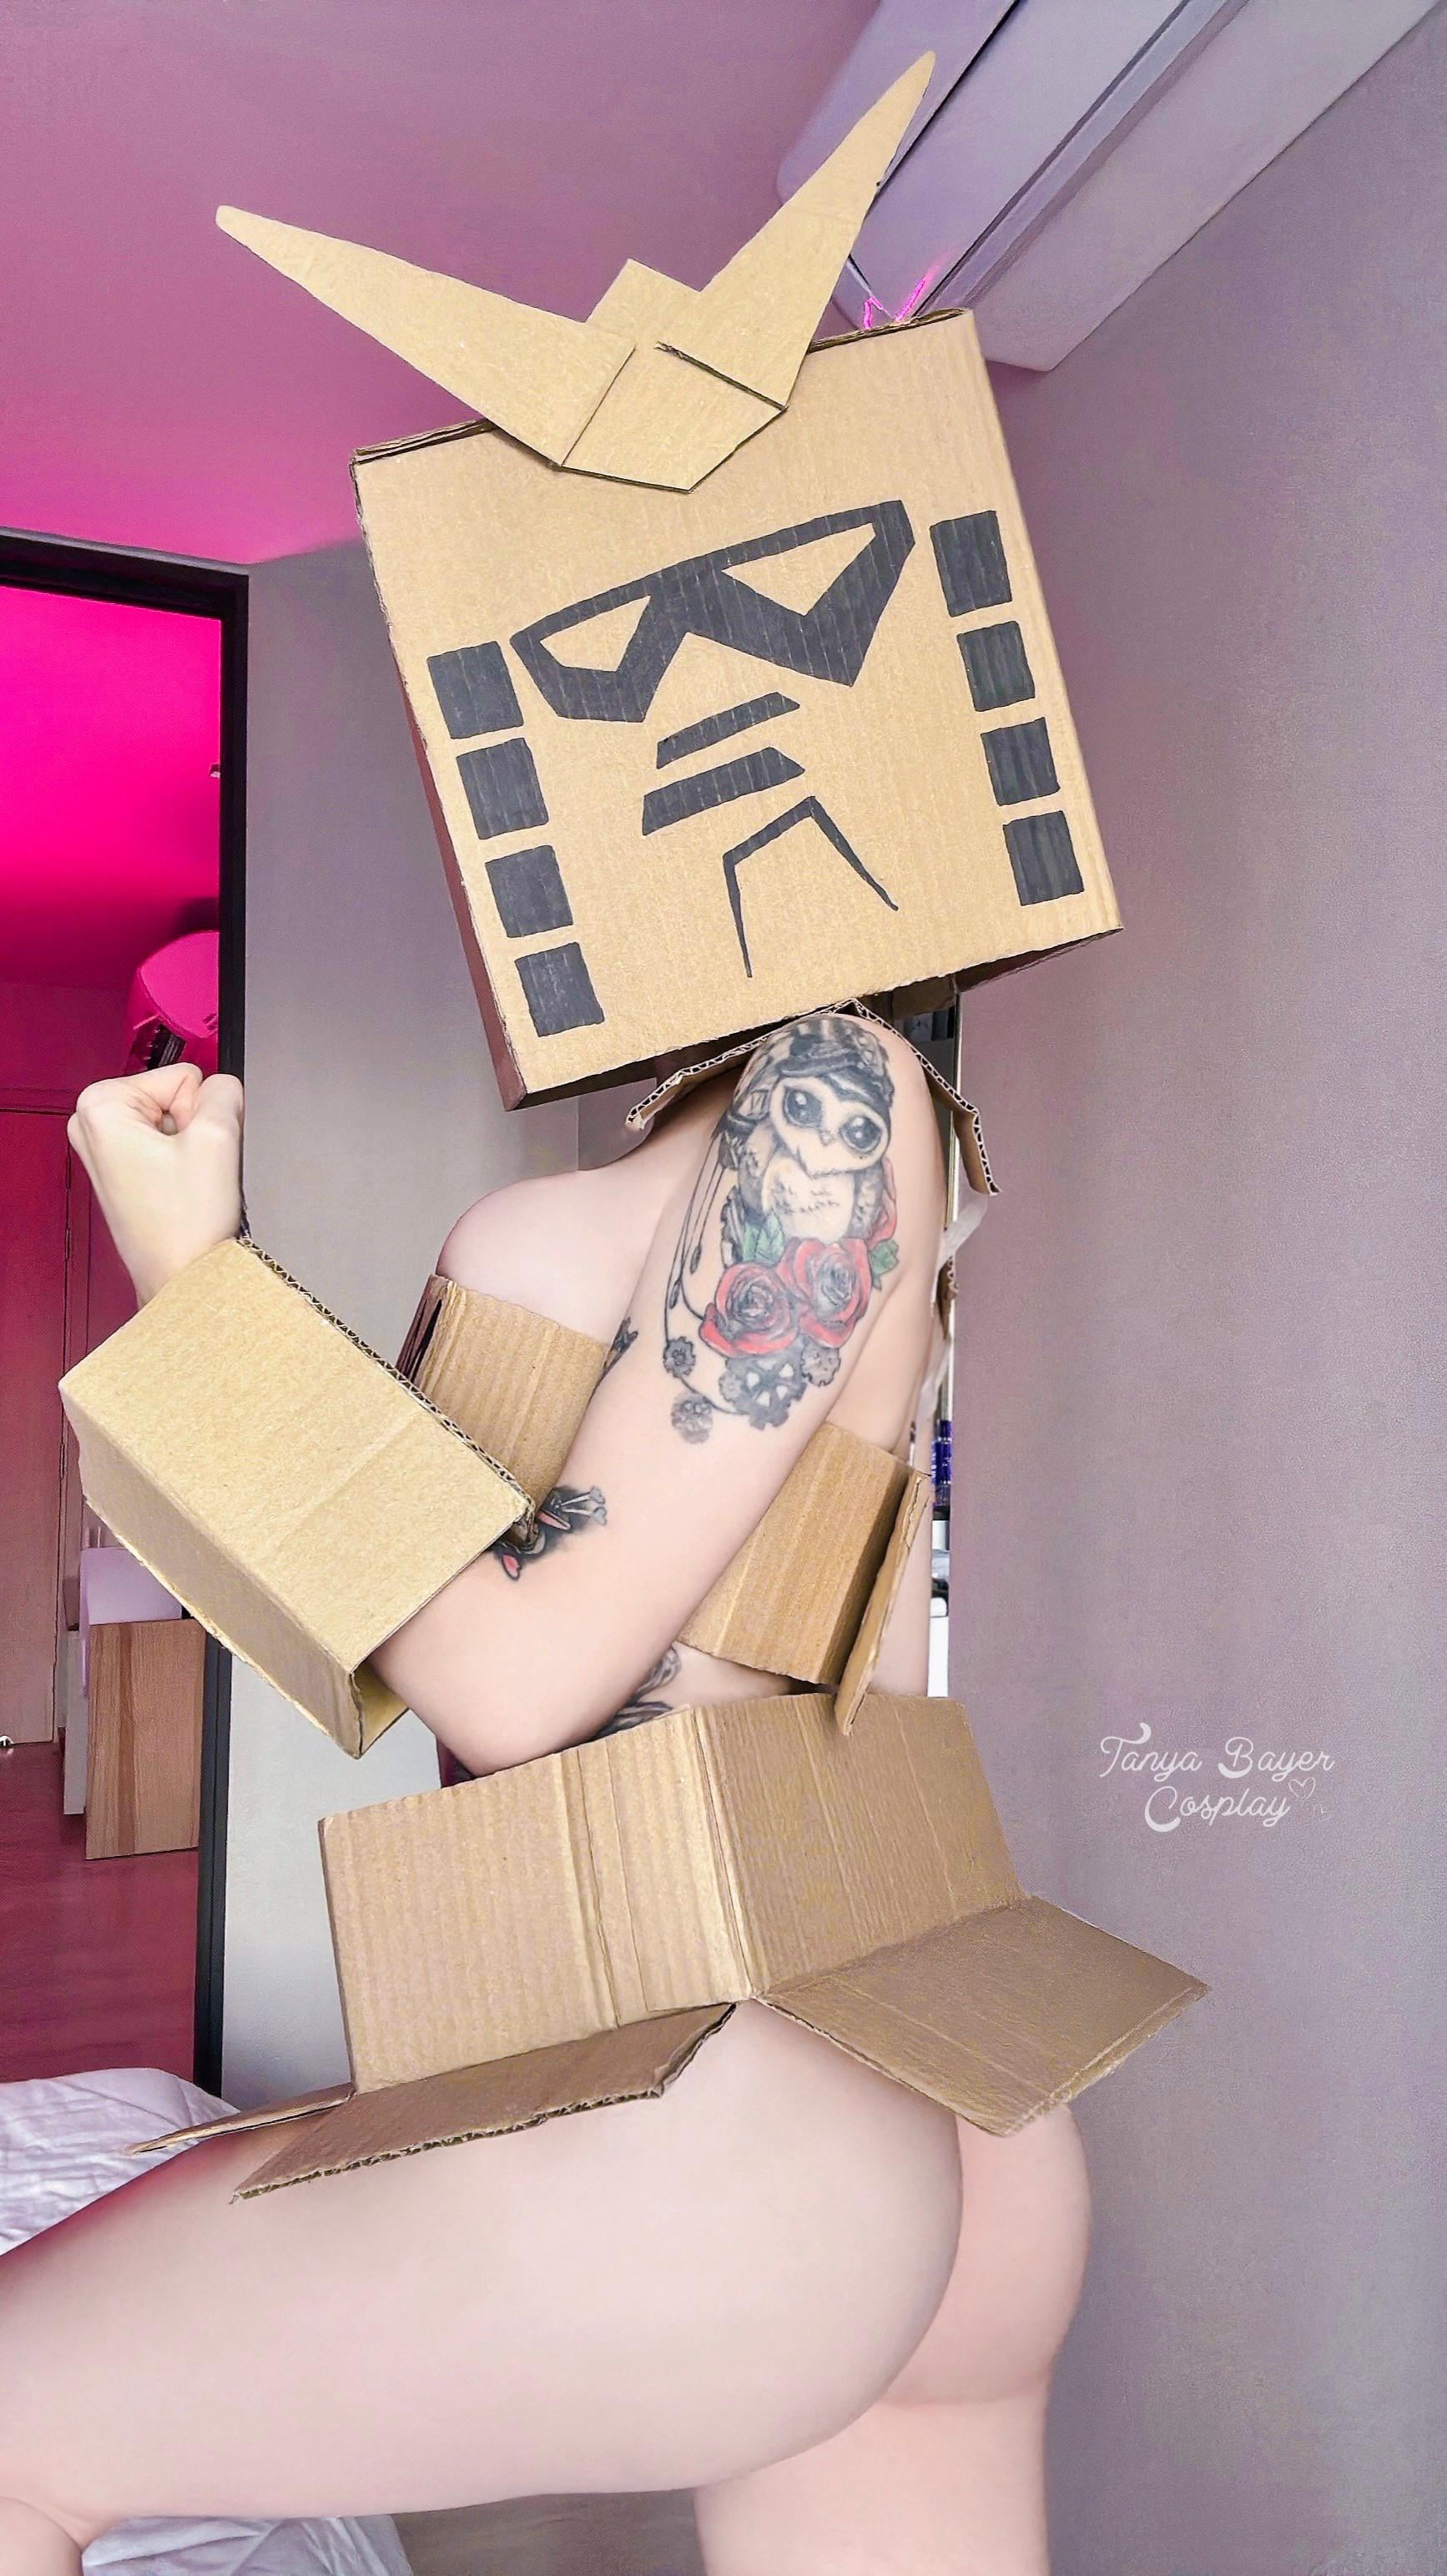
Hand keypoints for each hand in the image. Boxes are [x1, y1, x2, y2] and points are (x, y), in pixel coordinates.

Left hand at [69, 1066, 244, 1304]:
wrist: (181, 1280)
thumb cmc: (185, 1227)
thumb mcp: (218, 1139)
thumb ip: (225, 1092)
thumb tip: (224, 1085)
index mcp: (100, 1106)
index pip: (183, 1076)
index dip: (199, 1113)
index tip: (191, 1151)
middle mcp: (91, 1124)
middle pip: (173, 1096)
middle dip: (192, 1128)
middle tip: (189, 1169)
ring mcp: (104, 1149)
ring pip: (173, 1120)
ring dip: (188, 1149)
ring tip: (183, 1184)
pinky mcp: (120, 1170)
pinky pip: (165, 1144)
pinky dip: (180, 1164)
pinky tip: (178, 1191)